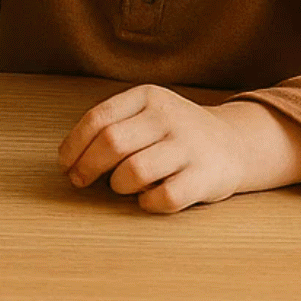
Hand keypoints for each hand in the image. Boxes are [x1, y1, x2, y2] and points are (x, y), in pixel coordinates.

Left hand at [57, 85, 248, 213]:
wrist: (235, 144)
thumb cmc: (173, 133)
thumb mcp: (145, 112)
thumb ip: (112, 124)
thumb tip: (69, 157)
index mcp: (147, 97)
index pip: (98, 118)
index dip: (74, 145)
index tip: (65, 164)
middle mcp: (168, 117)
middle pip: (111, 143)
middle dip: (87, 167)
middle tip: (80, 181)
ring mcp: (189, 146)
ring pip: (134, 172)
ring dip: (118, 185)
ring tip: (121, 185)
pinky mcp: (206, 177)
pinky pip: (164, 198)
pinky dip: (147, 203)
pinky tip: (147, 198)